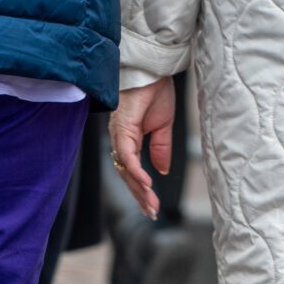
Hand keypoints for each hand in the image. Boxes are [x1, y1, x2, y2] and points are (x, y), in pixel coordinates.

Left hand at [109, 77, 177, 218]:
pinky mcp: (122, 128)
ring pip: (126, 169)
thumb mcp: (163, 126)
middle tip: (153, 213)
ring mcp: (119, 135)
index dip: (142, 190)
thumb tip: (161, 172)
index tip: (153, 207)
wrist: (153, 70)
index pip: (133, 171)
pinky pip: (128, 155)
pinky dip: (136, 171)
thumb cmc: (155, 91)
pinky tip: (147, 184)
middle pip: (128, 175)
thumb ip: (161, 149)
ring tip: (151, 204)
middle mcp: (121, 140)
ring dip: (139, 188)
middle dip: (140, 196)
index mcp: (130, 140)